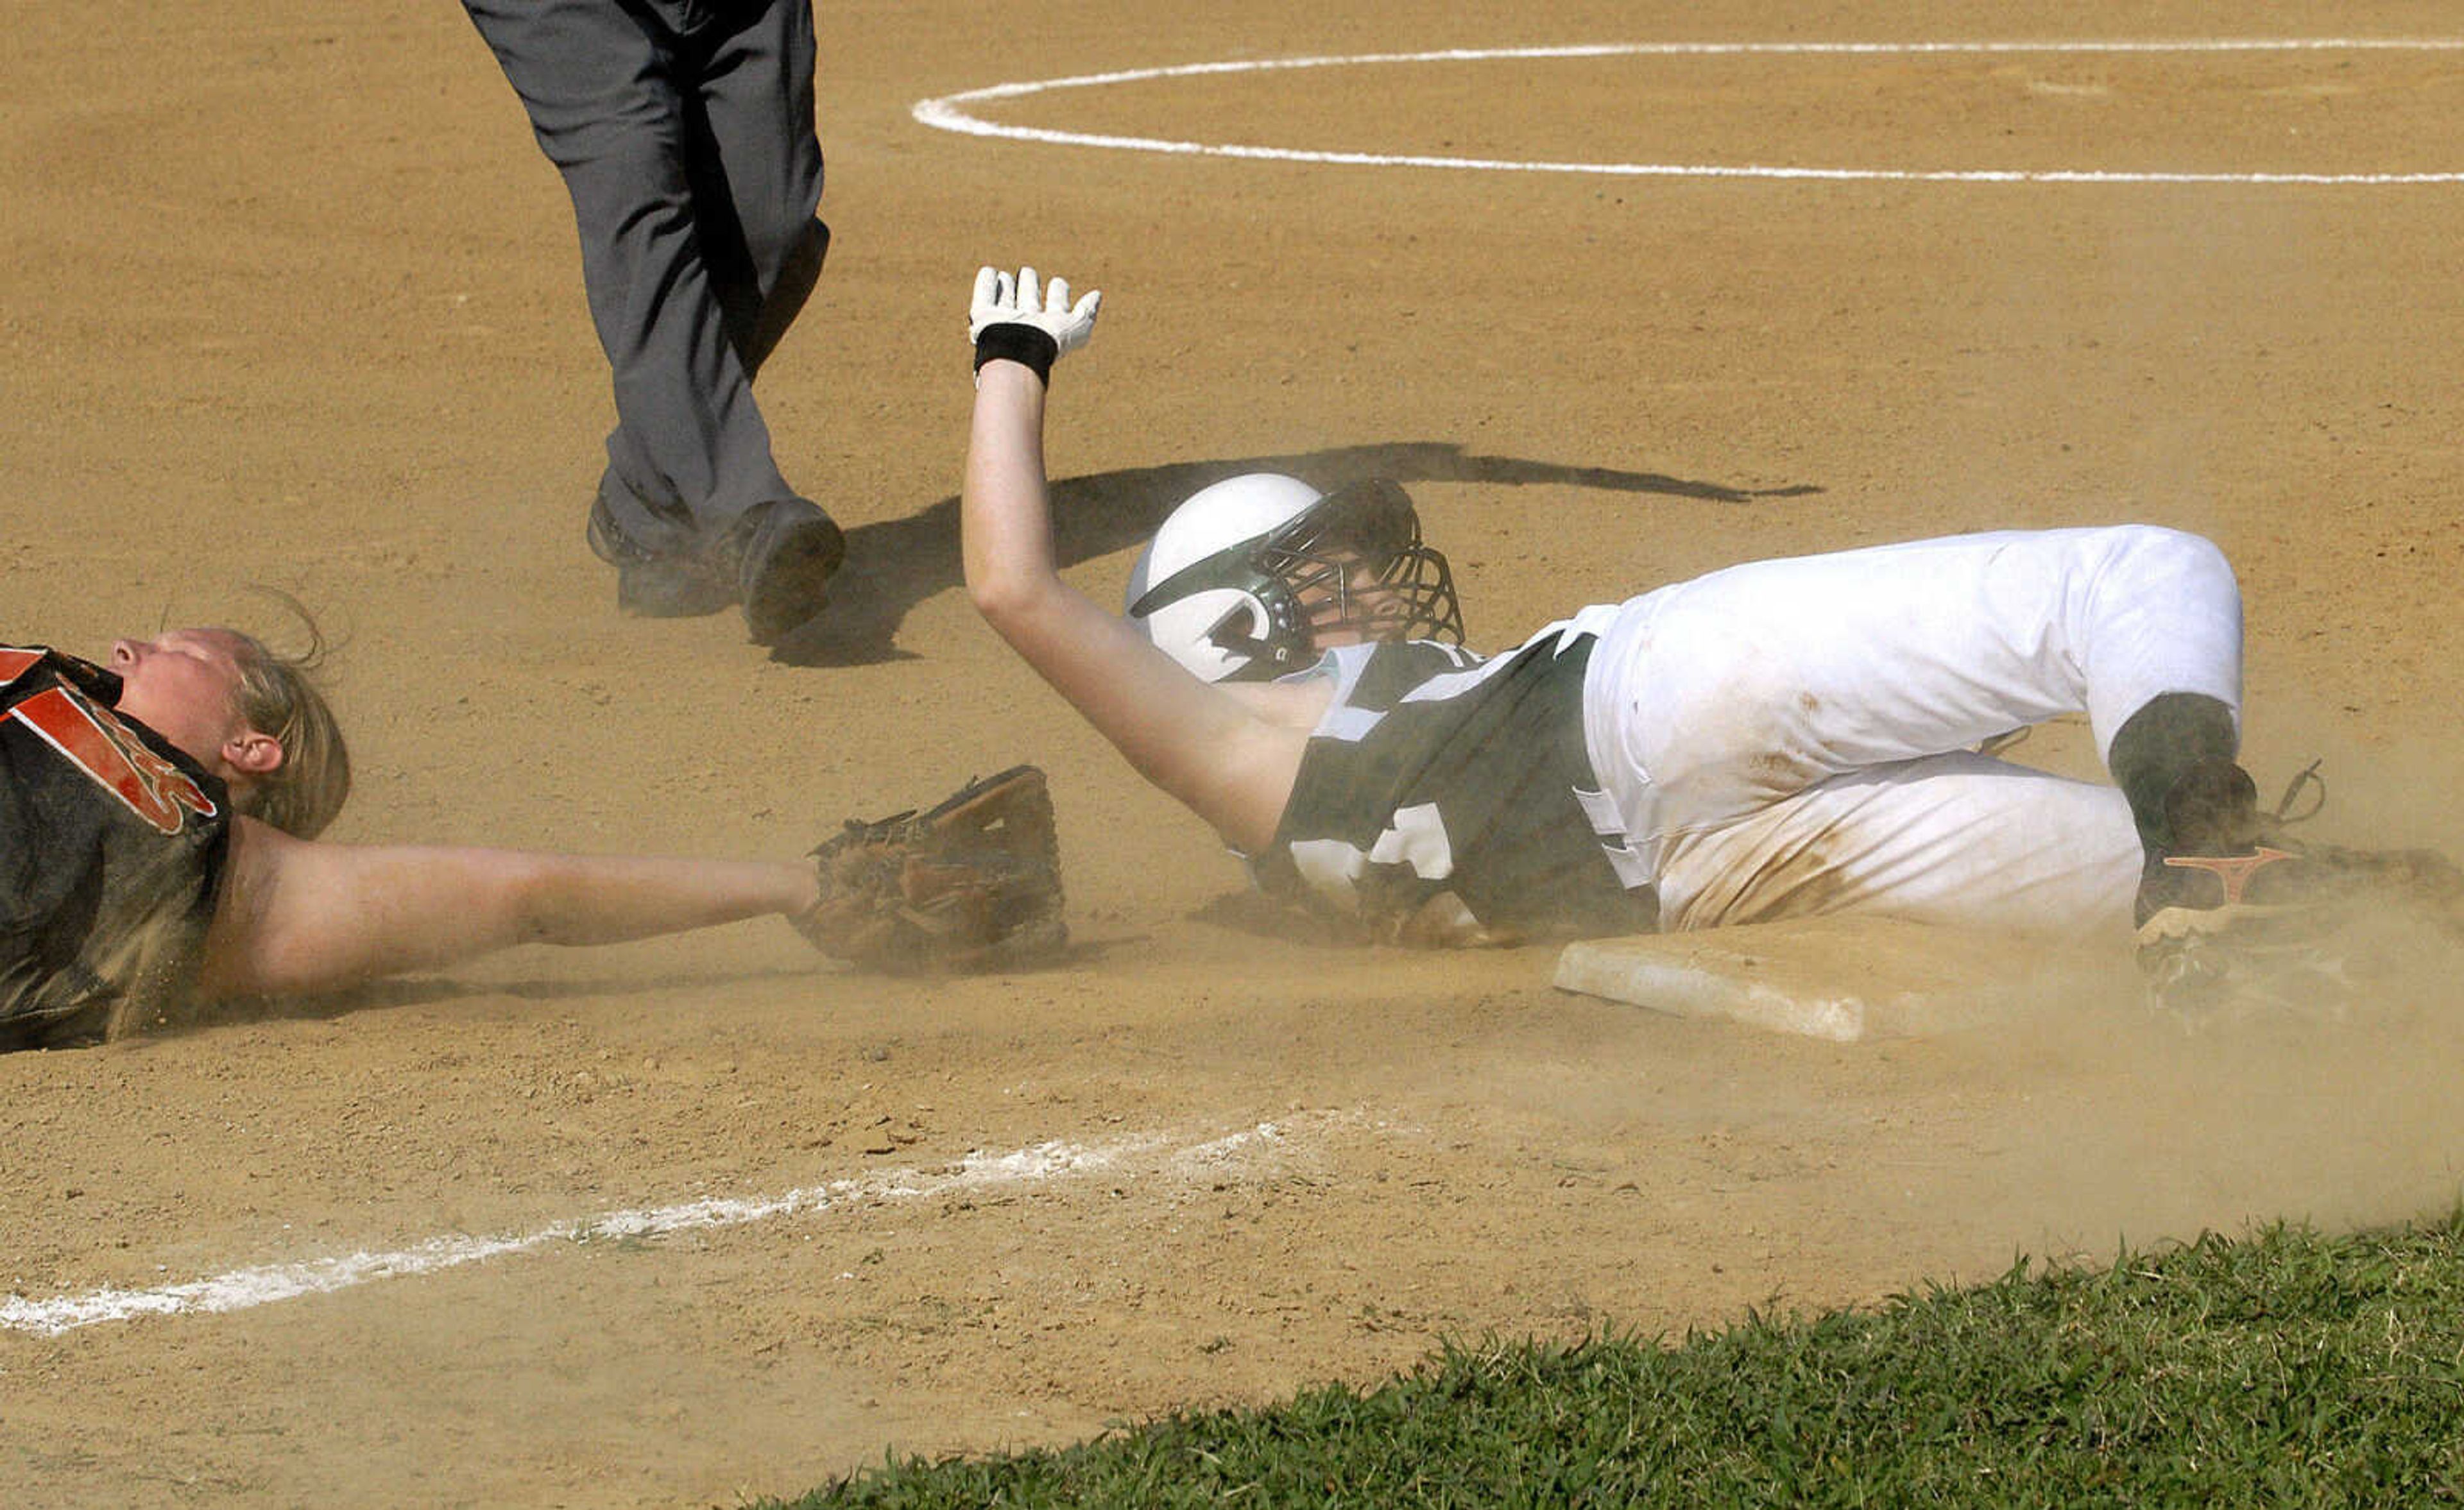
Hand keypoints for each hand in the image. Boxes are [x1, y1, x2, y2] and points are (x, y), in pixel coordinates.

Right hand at [970, 265, 1100, 358]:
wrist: (1016, 353)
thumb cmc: (1048, 343)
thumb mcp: (1077, 328)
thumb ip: (1087, 312)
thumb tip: (1097, 294)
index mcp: (1049, 325)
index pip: (1056, 303)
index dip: (1058, 292)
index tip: (1058, 284)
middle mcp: (1027, 321)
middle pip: (1028, 297)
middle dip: (1029, 284)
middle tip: (1028, 274)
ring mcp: (1004, 318)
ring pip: (1006, 296)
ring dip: (1007, 284)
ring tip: (1006, 276)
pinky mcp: (983, 315)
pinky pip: (983, 294)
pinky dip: (986, 281)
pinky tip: (990, 273)